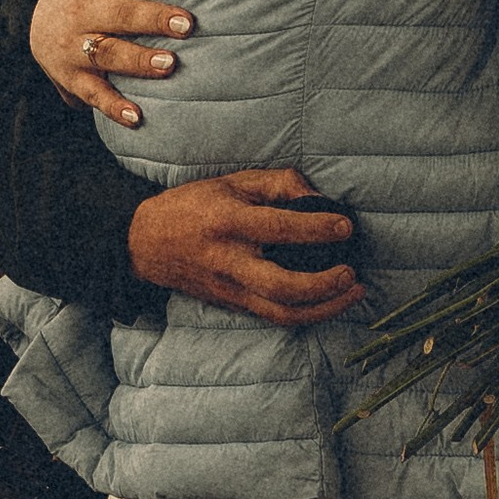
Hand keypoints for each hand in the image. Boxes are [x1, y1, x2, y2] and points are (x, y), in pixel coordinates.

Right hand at [31, 0, 198, 123]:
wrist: (38, 28)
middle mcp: (88, 11)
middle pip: (123, 12)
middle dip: (154, 17)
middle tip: (188, 22)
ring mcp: (79, 45)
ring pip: (110, 53)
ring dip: (139, 61)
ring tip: (169, 65)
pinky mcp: (74, 77)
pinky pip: (96, 94)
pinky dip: (115, 108)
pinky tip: (138, 118)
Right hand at [127, 171, 359, 324]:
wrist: (145, 244)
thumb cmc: (193, 206)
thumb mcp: (233, 181)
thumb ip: (279, 183)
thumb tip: (320, 198)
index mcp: (228, 221)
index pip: (278, 229)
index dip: (316, 229)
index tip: (345, 227)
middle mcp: (228, 260)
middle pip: (280, 285)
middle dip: (323, 285)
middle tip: (351, 274)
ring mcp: (230, 288)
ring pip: (281, 312)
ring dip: (324, 309)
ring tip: (353, 293)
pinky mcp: (232, 305)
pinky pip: (274, 317)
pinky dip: (307, 314)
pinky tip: (330, 302)